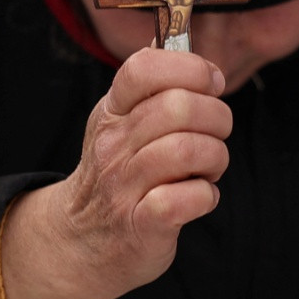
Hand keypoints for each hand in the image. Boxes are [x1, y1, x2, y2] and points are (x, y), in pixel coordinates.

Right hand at [0, 47, 230, 298]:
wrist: (81, 240)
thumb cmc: (117, 176)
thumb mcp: (121, 126)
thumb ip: (153, 93)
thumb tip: (192, 58)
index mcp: (112, 112)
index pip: (143, 68)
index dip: (189, 68)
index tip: (210, 84)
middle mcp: (114, 144)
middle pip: (179, 106)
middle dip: (217, 118)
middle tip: (213, 136)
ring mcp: (124, 185)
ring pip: (188, 150)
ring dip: (215, 158)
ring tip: (207, 169)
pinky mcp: (142, 223)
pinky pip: (188, 198)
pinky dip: (206, 196)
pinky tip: (199, 197)